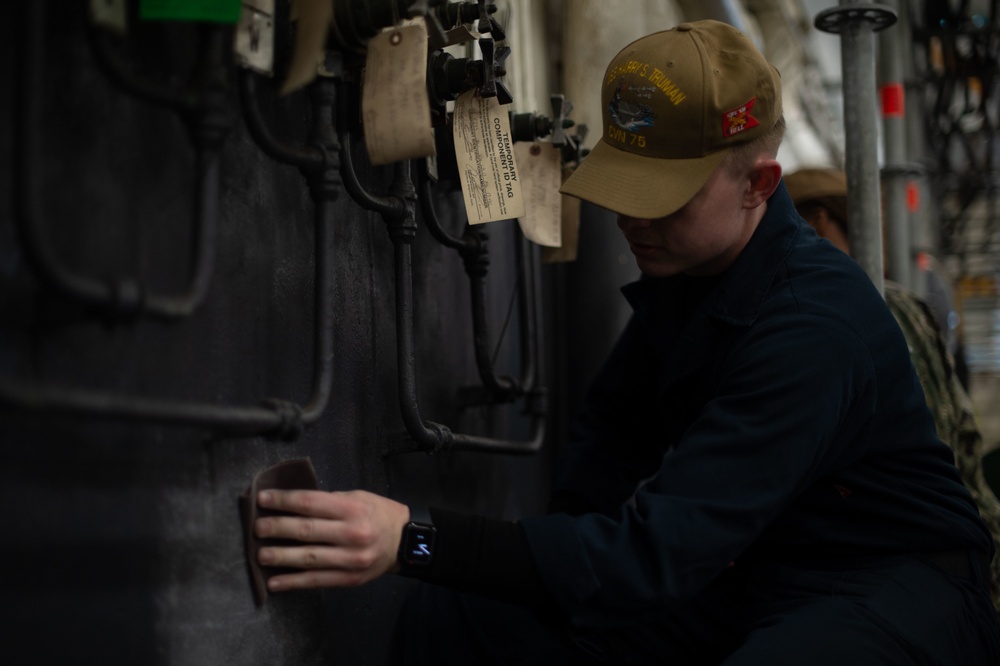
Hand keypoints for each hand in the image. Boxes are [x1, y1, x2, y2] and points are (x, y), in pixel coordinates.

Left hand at [254, 489, 409, 590]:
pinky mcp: (348, 579)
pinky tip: (274, 582)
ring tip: (260, 555)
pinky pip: (316, 581)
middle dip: (278, 528)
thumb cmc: (378, 513)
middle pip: (307, 530)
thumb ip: (329, 501)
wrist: (405, 543)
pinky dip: (293, 582)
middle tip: (257, 528)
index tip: (263, 499)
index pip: (311, 503)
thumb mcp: (358, 498)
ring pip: (309, 558)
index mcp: (352, 509)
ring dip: (281, 557)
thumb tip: (292, 504)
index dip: (284, 501)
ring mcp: (350, 559)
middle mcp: (351, 534)